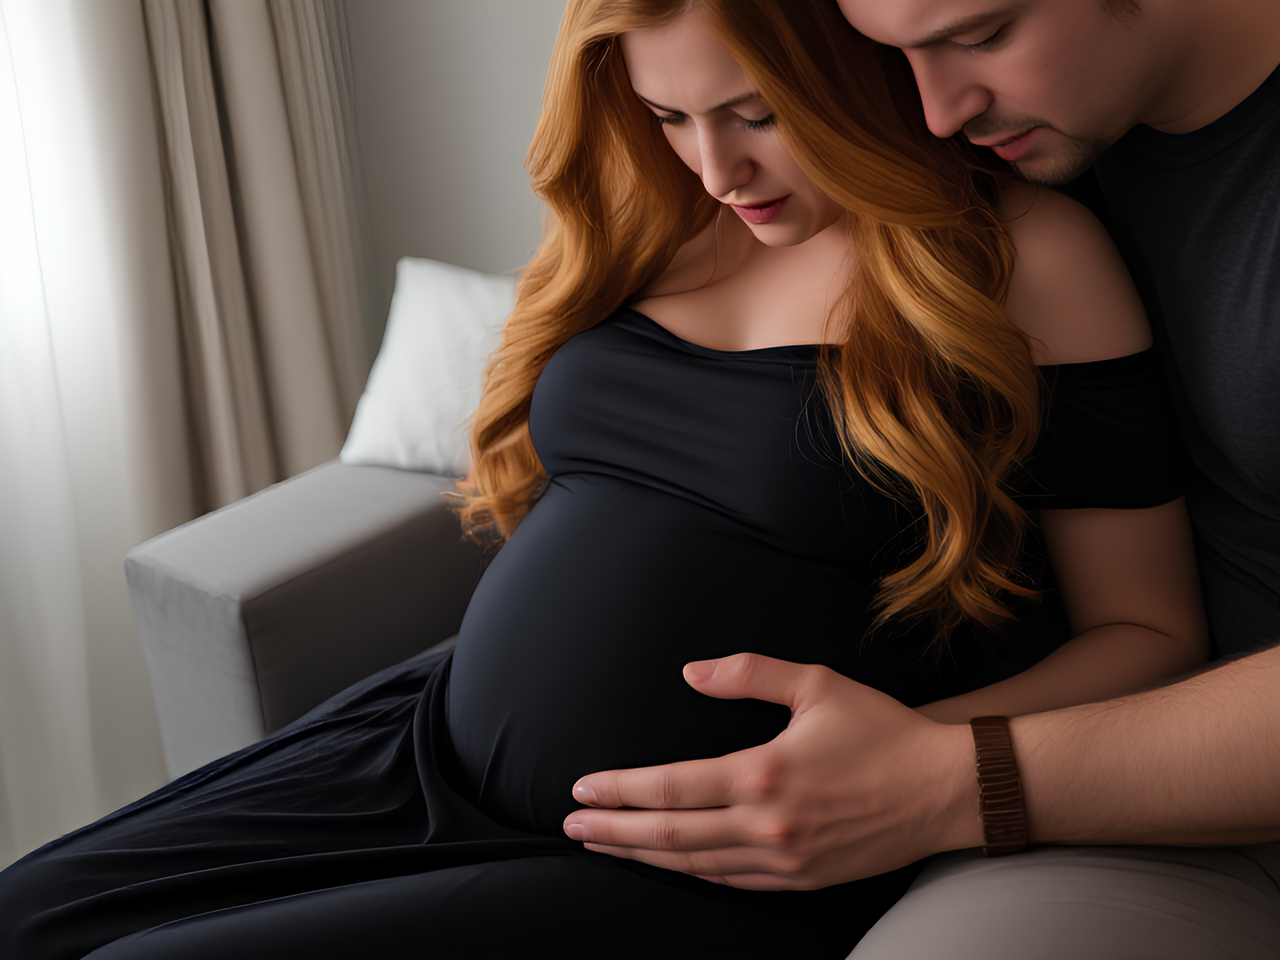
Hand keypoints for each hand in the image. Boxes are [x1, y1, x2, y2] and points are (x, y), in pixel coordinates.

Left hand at [562, 653, 981, 889]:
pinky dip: (691, 873)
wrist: (944, 790)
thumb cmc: (881, 731)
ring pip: (694, 865)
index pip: (670, 788)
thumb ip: (748, 674)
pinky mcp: (801, 879)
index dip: (620, 790)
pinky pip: (730, 881)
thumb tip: (690, 673)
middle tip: (571, 826)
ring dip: (644, 857)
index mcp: (762, 774)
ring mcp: (782, 860)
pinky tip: (670, 865)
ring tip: (605, 846)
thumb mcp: (816, 685)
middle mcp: (766, 825)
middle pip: (669, 835)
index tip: (582, 789)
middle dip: (613, 831)